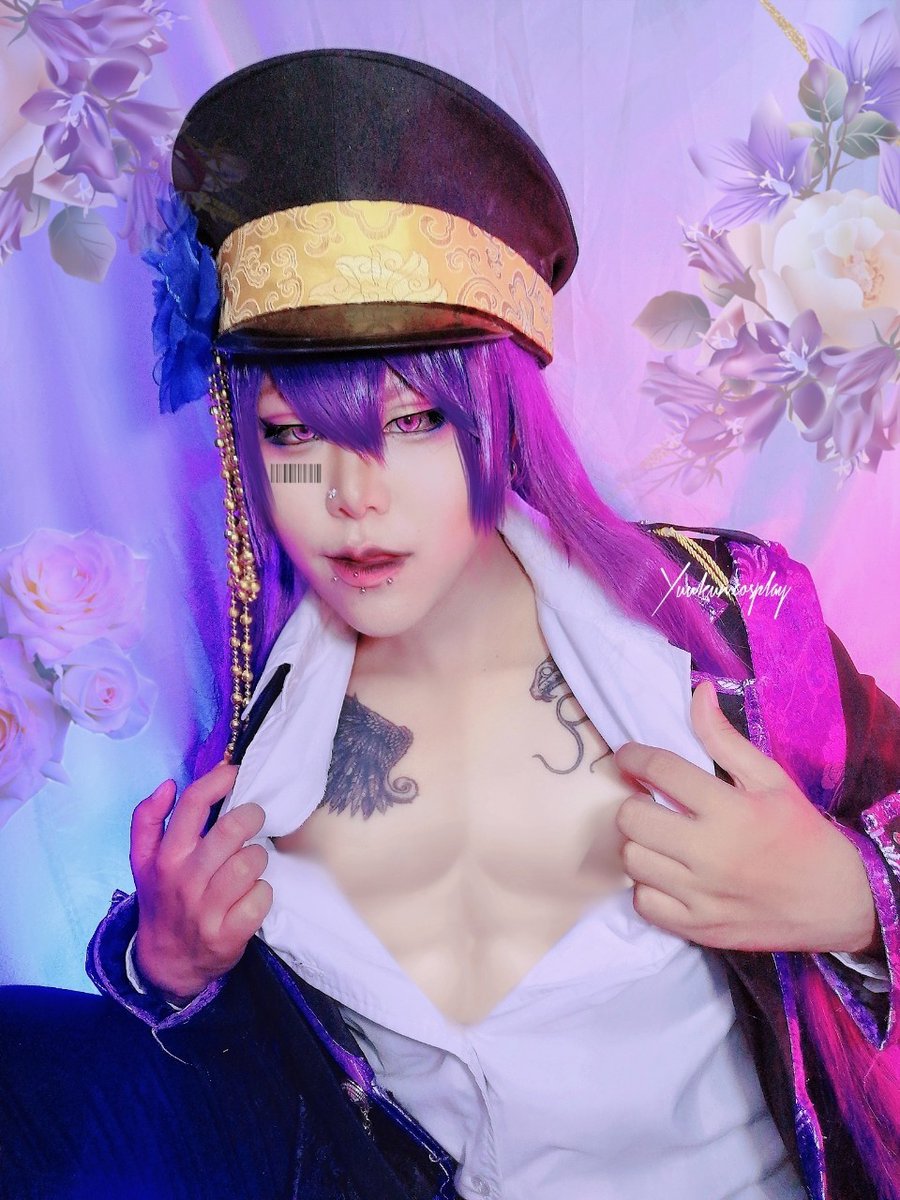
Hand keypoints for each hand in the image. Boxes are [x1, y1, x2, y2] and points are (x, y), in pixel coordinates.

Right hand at [130, 762, 272, 1003]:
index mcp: (164, 857)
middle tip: (254, 819)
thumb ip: (146, 820)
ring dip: (258, 857)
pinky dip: (263, 892)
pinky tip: (253, 893)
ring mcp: (206, 910)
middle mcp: (184, 881)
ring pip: (251, 862)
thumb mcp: (143, 862)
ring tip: (250, 861)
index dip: (218, 780)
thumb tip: (167, 785)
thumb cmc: (162, 900)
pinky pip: (262, 897)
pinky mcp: (228, 935)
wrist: (164, 964)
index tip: (234, 773)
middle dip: (252, 817)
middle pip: (231, 830)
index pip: (193, 805)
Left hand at [612, 680, 878, 955]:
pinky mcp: (698, 929)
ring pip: (632, 860)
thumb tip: (698, 693)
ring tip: (659, 837)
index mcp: (731, 810)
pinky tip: (667, 874)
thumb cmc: (801, 834)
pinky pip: (643, 902)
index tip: (628, 755)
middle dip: (634, 800)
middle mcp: (711, 854)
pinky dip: (647, 886)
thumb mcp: (771, 779)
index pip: (660, 771)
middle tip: (648, 800)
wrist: (837, 903)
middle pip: (633, 818)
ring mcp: (702, 896)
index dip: (634, 757)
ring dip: (639, 843)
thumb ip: (725, 739)